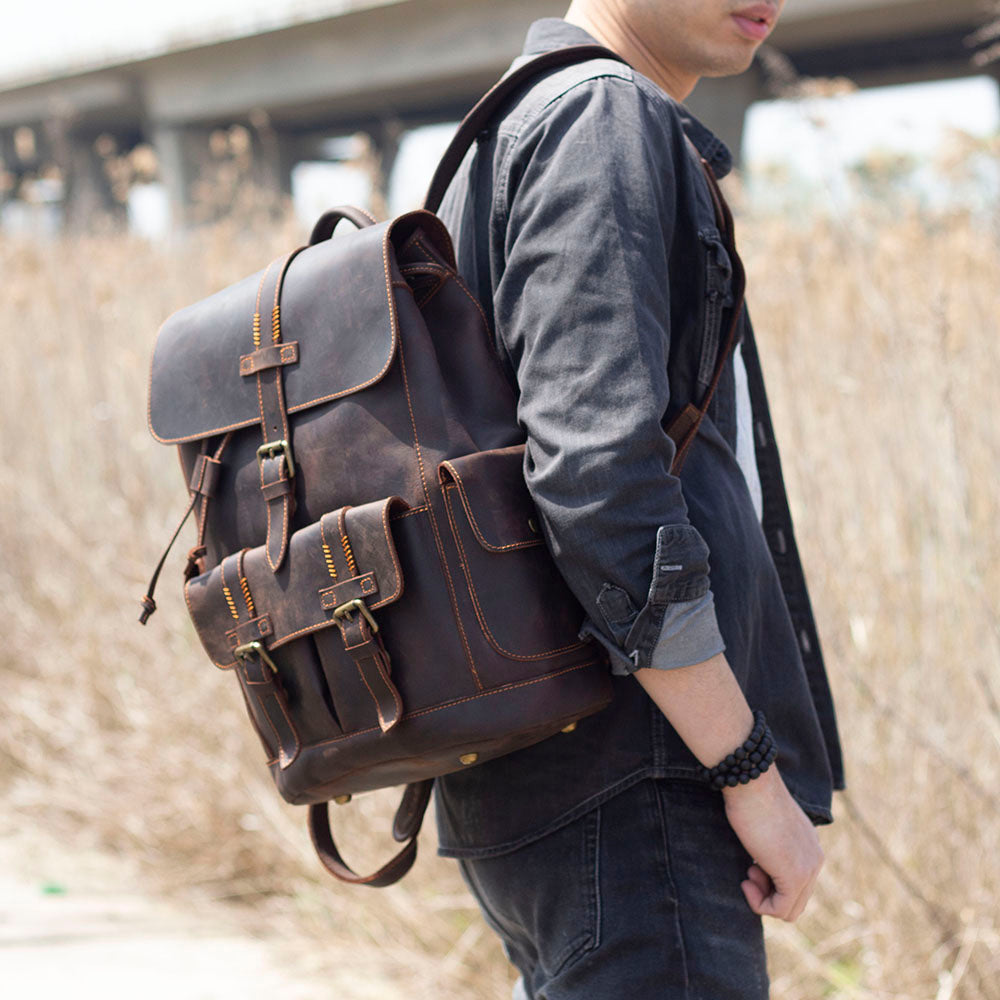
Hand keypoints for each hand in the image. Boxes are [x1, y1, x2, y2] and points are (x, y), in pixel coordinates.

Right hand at [722, 765, 823, 921]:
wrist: (752, 783)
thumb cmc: (750, 798)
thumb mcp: (767, 827)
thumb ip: (773, 847)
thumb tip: (760, 865)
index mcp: (810, 846)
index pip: (797, 884)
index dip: (770, 883)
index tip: (751, 865)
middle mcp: (815, 859)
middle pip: (795, 900)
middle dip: (768, 893)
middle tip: (748, 871)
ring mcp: (808, 869)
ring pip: (790, 910)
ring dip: (763, 899)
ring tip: (748, 874)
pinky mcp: (794, 876)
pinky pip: (781, 910)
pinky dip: (760, 904)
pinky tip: (746, 883)